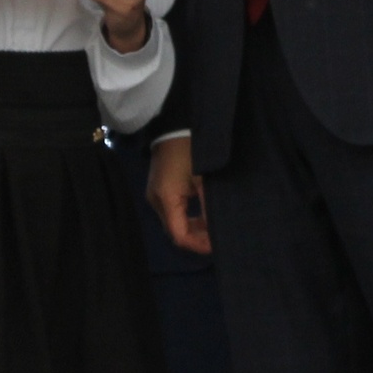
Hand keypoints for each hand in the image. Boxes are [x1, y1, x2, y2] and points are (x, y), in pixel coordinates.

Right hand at [148, 136, 210, 256]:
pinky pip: (172, 211)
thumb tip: (216, 230)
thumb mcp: (204, 180)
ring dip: (192, 228)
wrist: (176, 126)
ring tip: (213, 229)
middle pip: (174, 231)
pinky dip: (186, 217)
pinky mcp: (158, 189)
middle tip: (217, 239)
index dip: (197, 244)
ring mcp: (155, 195)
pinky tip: (202, 217)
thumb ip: (208, 207)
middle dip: (196, 238)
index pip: (178, 235)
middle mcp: (156, 201)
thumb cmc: (192, 151)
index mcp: (166, 199)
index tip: (216, 246)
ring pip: (173, 222)